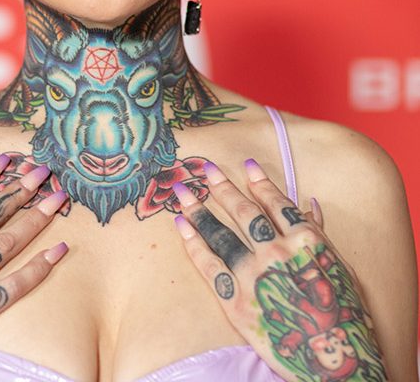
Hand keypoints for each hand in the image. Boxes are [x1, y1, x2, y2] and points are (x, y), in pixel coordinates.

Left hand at [172, 159, 386, 381]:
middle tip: (205, 168)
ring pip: (221, 232)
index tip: (245, 164)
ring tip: (182, 191)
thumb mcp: (338, 266)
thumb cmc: (341, 312)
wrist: (331, 357)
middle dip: (223, 187)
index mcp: (306, 239)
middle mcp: (277, 251)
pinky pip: (208, 264)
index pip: (277, 202)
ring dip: (200, 208)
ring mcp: (253, 274)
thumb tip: (308, 203)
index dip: (260, 182)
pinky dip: (193, 242)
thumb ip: (319, 233)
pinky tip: (180, 225)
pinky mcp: (234, 299)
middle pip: (243, 212)